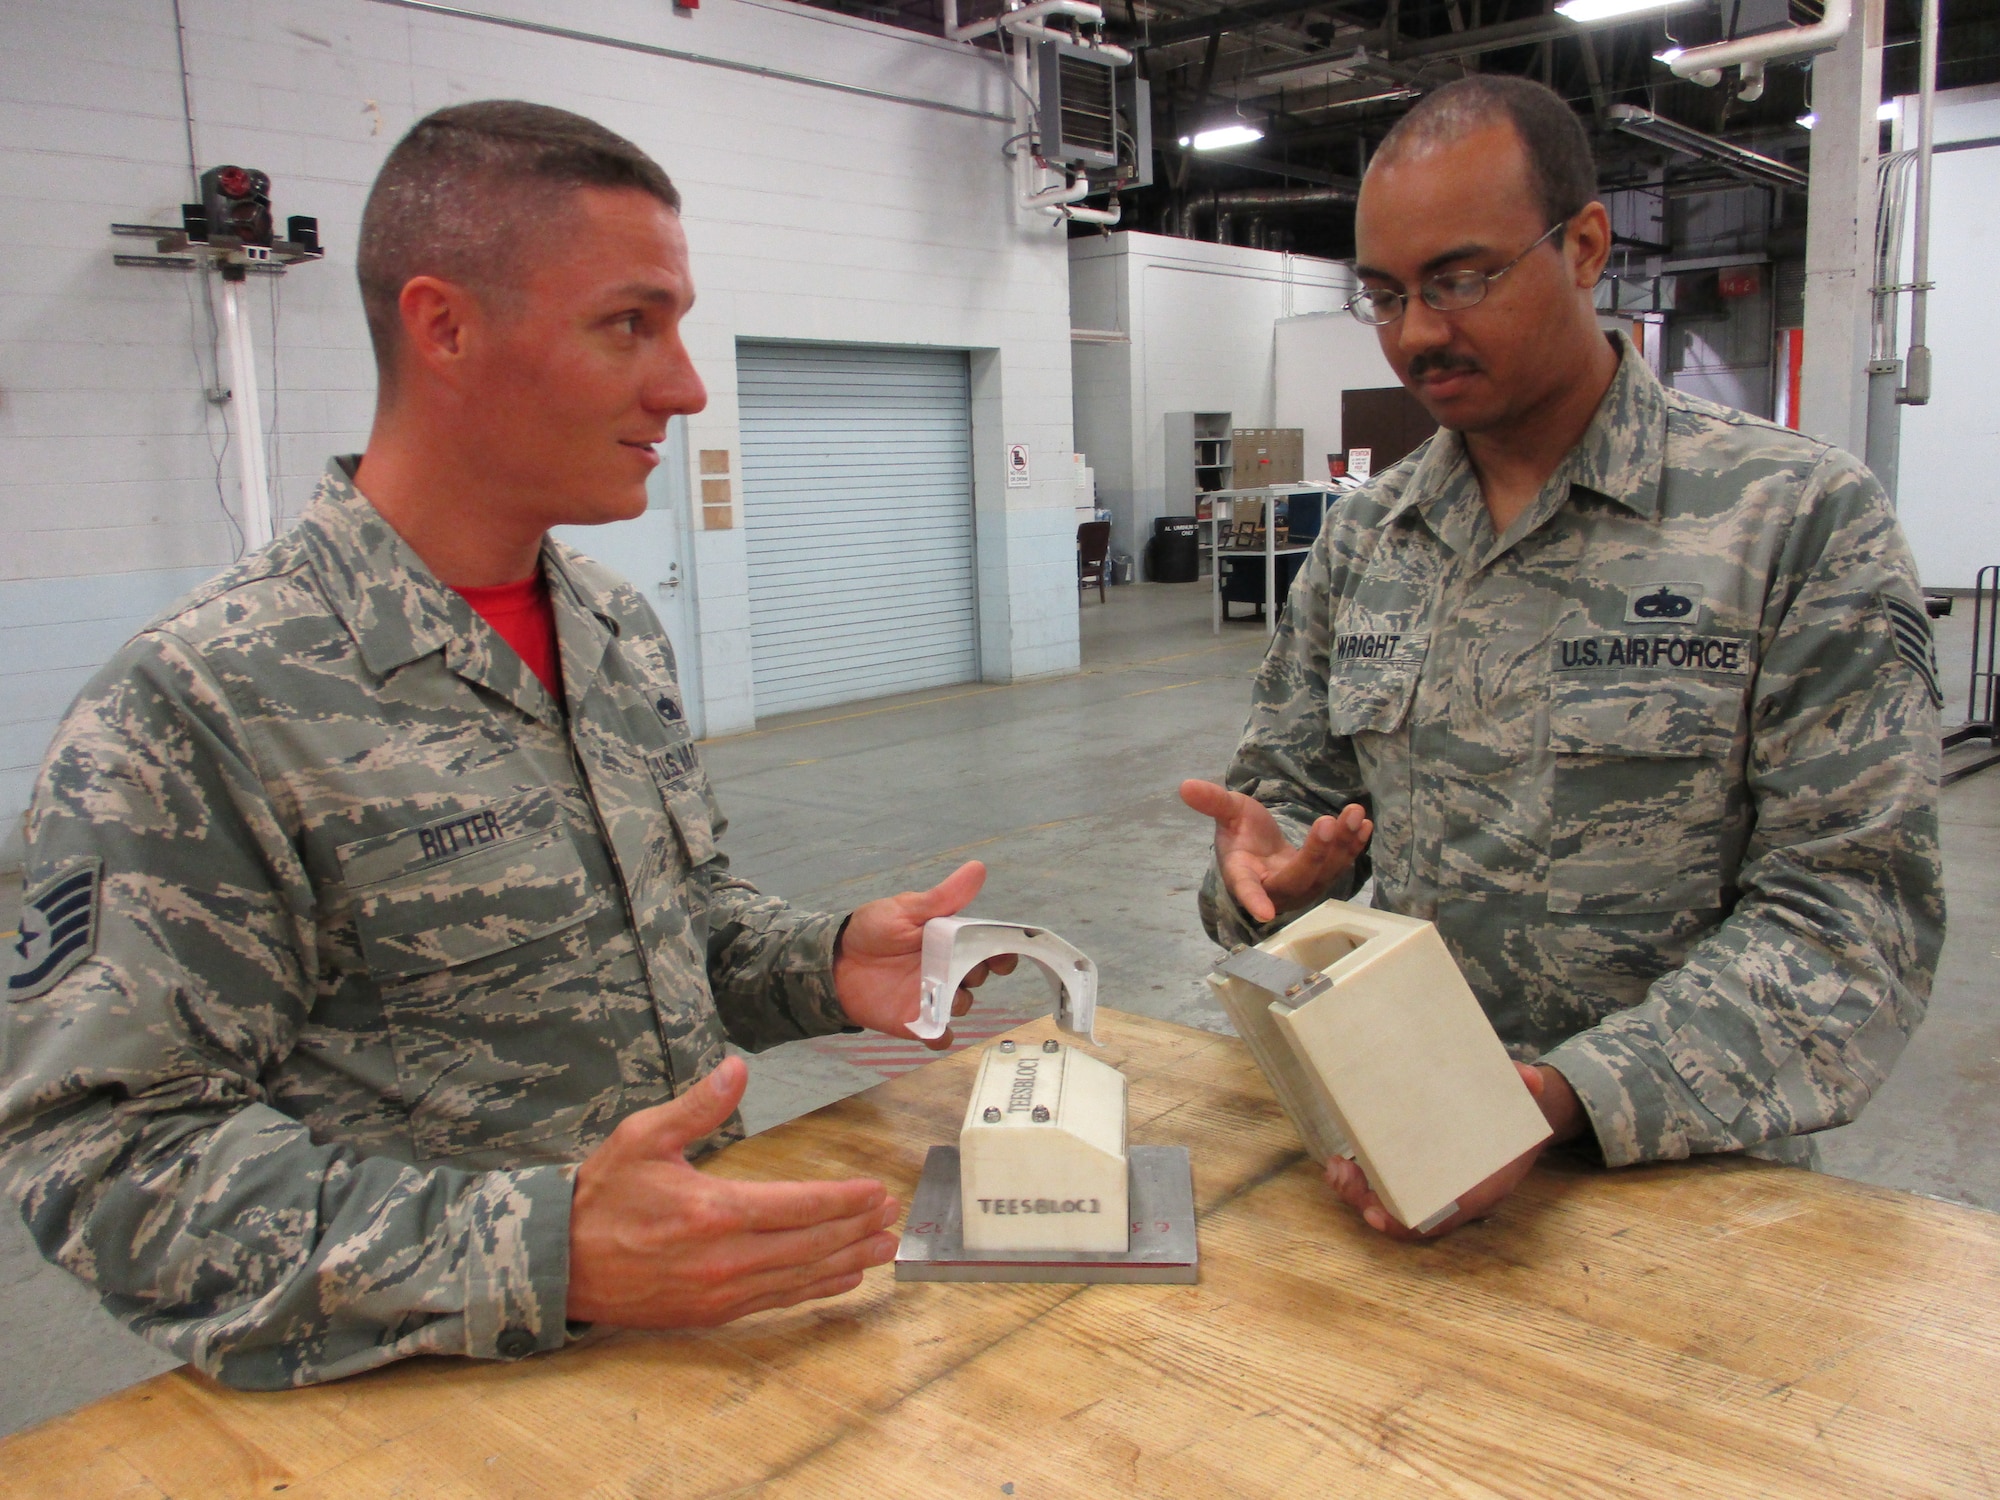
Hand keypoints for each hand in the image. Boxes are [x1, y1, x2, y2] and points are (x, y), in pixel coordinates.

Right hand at [567, 1056, 899, 1326]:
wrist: (561, 1263)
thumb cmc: (602, 1196)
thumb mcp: (643, 1138)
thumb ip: (697, 1107)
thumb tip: (736, 1069)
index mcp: (715, 1210)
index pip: (799, 1205)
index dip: (844, 1200)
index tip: (877, 1191)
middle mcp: (726, 1257)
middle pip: (811, 1244)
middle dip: (857, 1230)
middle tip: (893, 1218)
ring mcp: (721, 1291)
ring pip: (800, 1277)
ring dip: (847, 1263)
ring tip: (883, 1251)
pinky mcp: (712, 1313)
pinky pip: (776, 1302)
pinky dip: (814, 1291)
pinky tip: (840, 1281)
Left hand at [833, 860, 1017, 1049]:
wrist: (836, 961)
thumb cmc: (872, 930)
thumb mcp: (907, 909)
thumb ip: (943, 897)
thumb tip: (977, 868)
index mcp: (952, 940)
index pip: (989, 946)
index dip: (1002, 950)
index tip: (1001, 954)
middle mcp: (949, 969)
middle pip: (978, 975)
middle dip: (974, 971)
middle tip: (957, 965)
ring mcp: (935, 996)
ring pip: (963, 1004)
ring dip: (957, 1000)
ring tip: (937, 991)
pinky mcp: (918, 1020)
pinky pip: (939, 1035)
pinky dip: (941, 1035)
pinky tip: (935, 1029)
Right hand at [1179, 779, 1372, 923]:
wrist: (1262, 850)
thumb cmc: (1242, 834)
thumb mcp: (1228, 813)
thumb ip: (1211, 802)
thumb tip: (1184, 785)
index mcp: (1244, 876)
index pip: (1247, 890)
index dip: (1254, 900)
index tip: (1264, 912)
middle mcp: (1275, 888)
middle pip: (1297, 879)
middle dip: (1316, 853)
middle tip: (1328, 823)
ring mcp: (1302, 886)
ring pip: (1325, 872)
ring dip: (1342, 844)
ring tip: (1353, 813)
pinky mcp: (1322, 877)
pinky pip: (1340, 865)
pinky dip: (1353, 845)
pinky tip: (1364, 823)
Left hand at [1323, 1063, 1587, 1239]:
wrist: (1523, 1114)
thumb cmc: (1517, 1110)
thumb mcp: (1524, 1098)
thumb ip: (1522, 1087)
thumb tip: (1530, 1079)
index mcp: (1480, 1187)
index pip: (1440, 1219)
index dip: (1406, 1223)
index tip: (1375, 1214)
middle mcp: (1453, 1194)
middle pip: (1404, 1215)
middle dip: (1367, 1201)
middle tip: (1341, 1173)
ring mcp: (1433, 1184)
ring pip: (1389, 1203)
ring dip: (1357, 1191)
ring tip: (1335, 1166)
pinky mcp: (1415, 1169)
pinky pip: (1386, 1186)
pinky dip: (1363, 1180)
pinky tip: (1341, 1159)